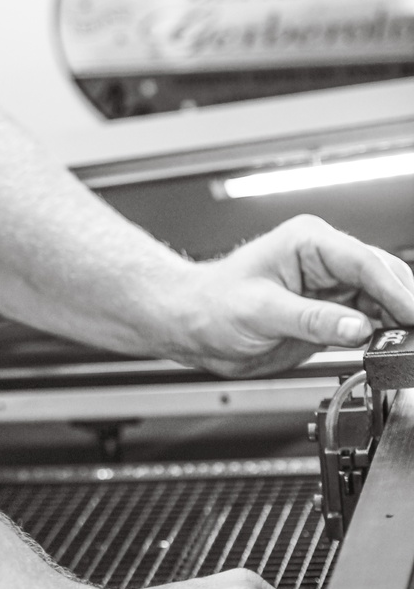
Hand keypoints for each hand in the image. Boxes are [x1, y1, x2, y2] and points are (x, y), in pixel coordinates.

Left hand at [168, 215, 413, 376]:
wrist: (196, 325)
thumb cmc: (214, 304)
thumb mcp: (262, 312)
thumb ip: (313, 320)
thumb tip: (358, 326)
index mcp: (308, 241)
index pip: (365, 262)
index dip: (395, 290)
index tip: (413, 315)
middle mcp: (324, 258)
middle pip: (382, 277)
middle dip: (403, 304)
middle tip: (411, 336)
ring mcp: (330, 286)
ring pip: (382, 300)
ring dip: (395, 322)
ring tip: (402, 345)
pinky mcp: (330, 312)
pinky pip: (368, 321)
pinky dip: (381, 335)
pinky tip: (385, 347)